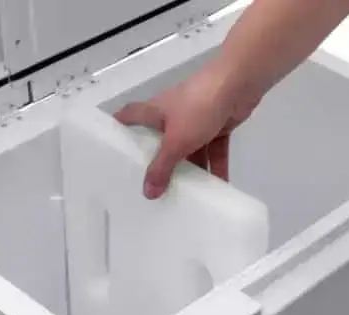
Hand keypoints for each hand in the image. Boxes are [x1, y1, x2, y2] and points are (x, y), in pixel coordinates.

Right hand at [114, 61, 262, 198]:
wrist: (238, 85)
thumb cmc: (197, 106)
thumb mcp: (176, 141)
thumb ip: (162, 168)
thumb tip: (148, 193)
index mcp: (154, 112)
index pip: (128, 118)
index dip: (118, 130)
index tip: (110, 150)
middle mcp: (171, 116)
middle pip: (159, 142)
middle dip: (157, 163)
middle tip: (148, 186)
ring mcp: (195, 120)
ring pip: (189, 150)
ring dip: (190, 170)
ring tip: (185, 196)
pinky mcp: (217, 125)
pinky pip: (213, 151)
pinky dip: (216, 166)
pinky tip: (218, 188)